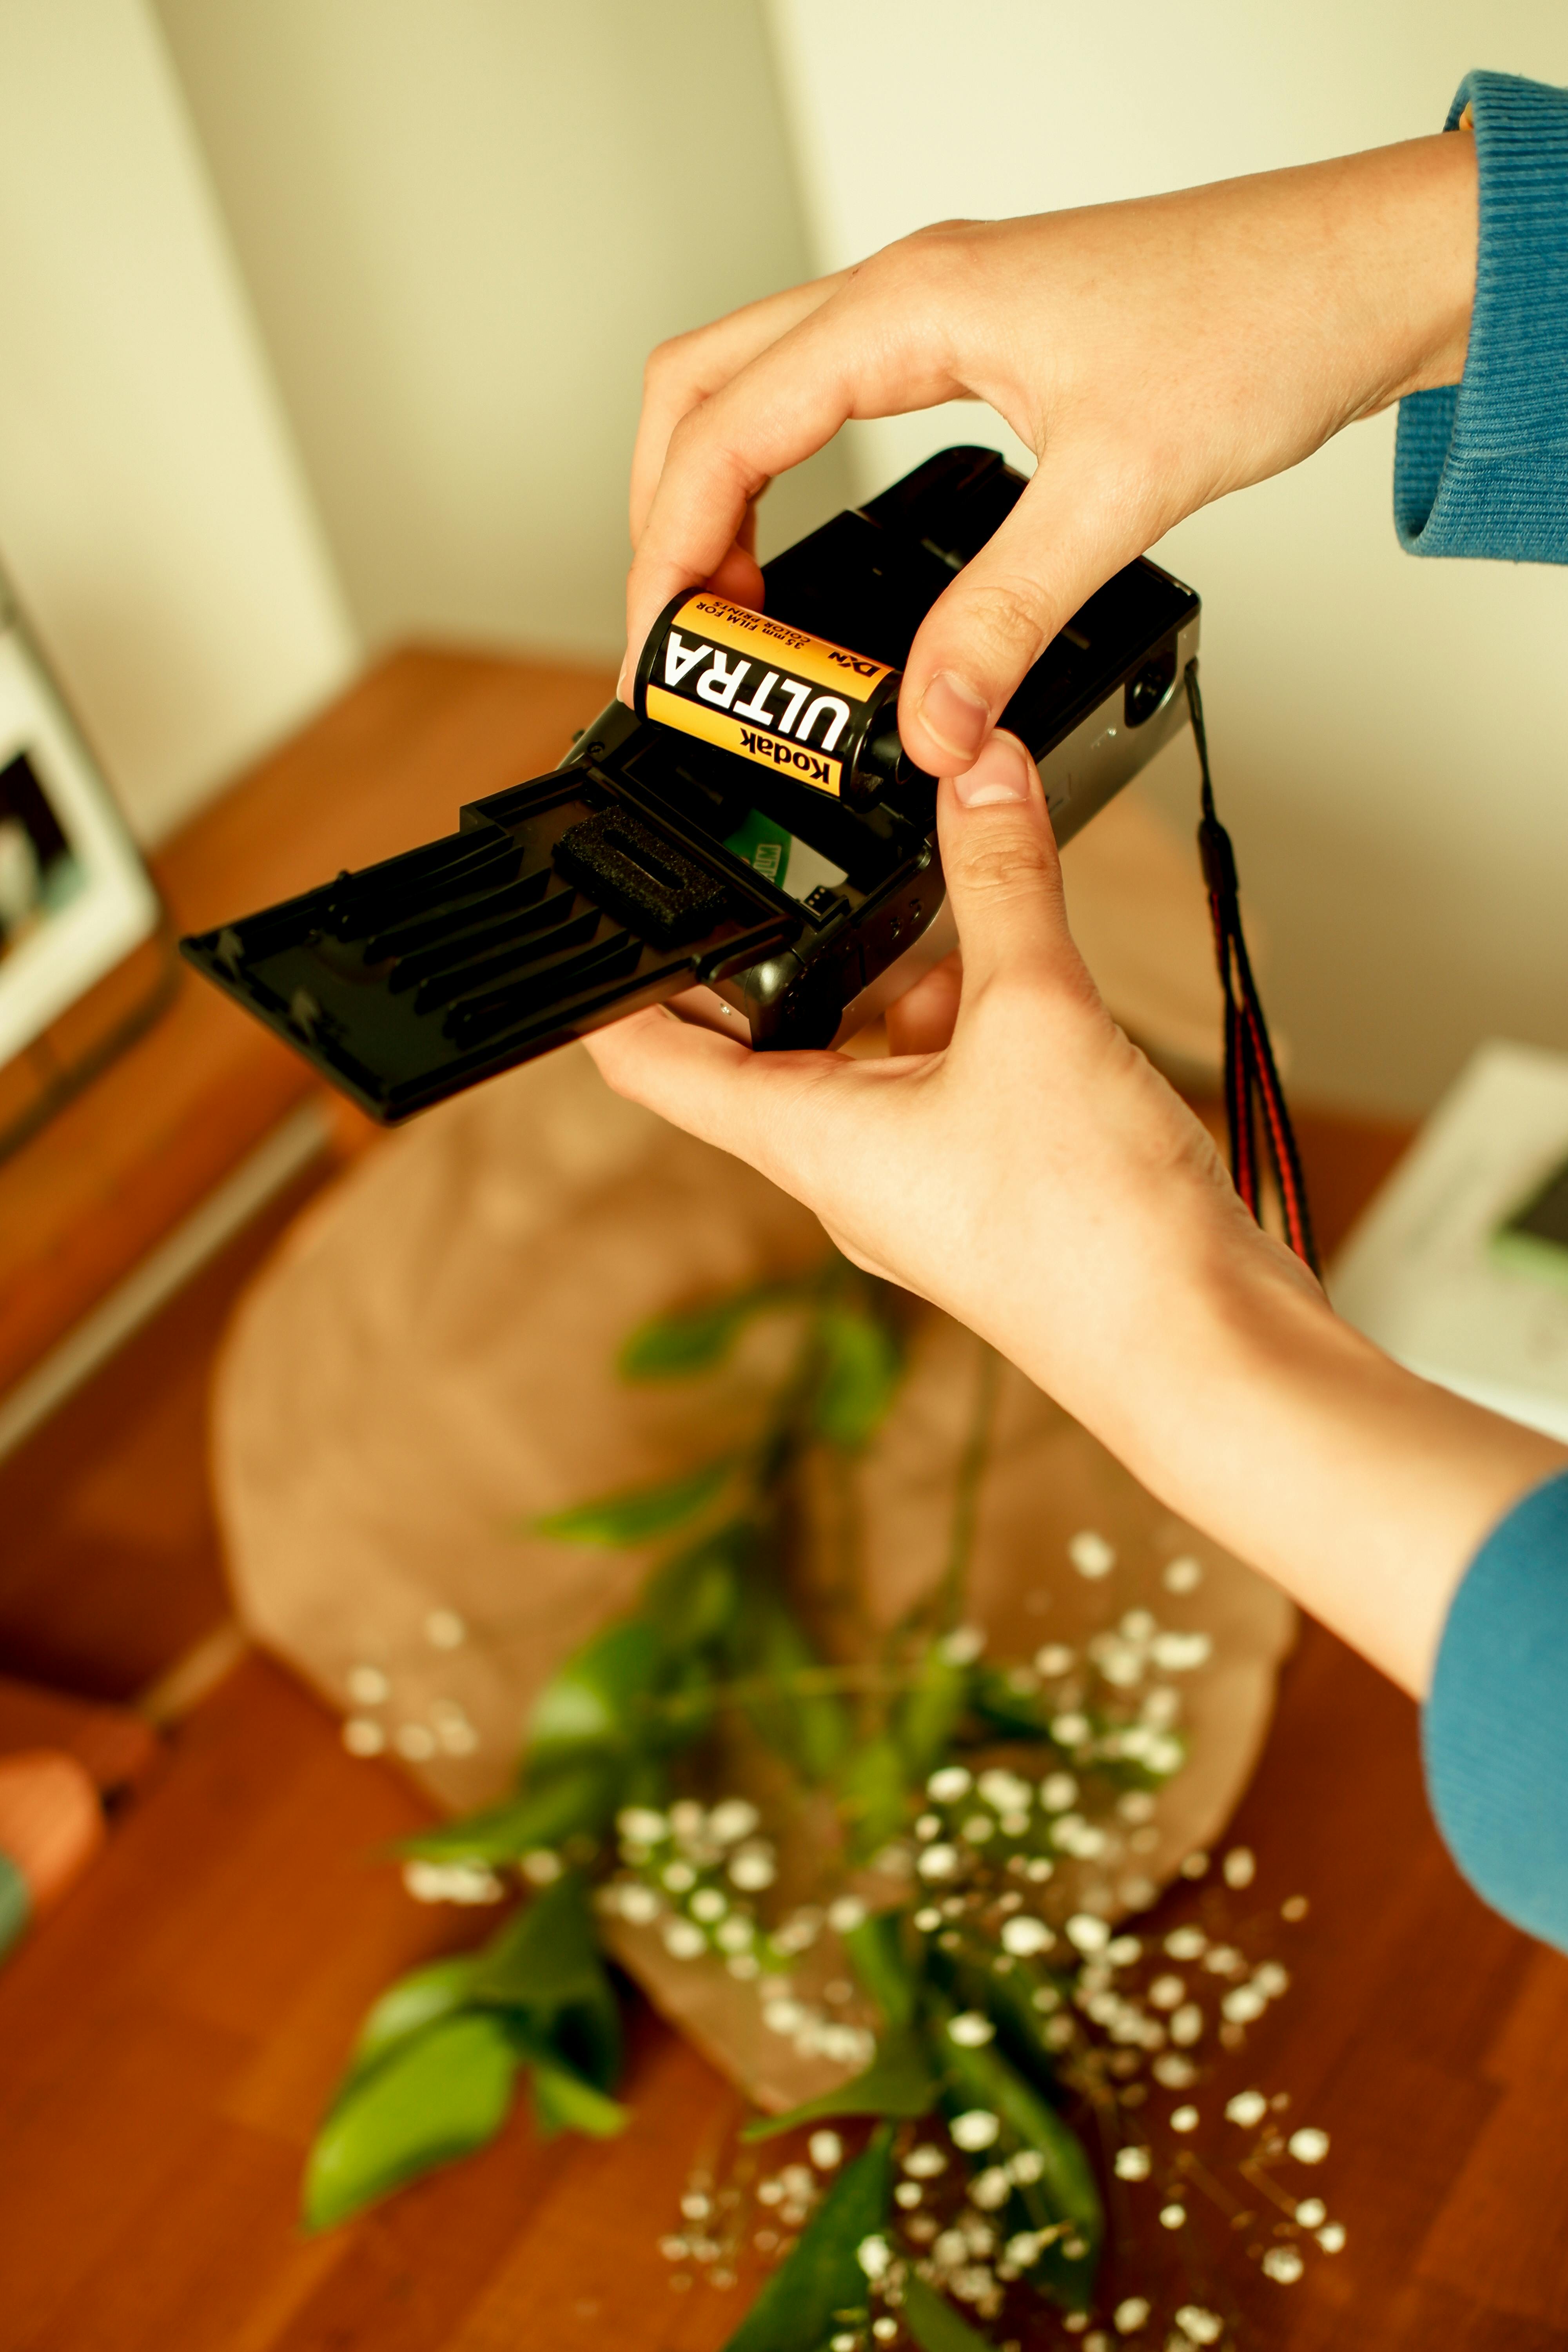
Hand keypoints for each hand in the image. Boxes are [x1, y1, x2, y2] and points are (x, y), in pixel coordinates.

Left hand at [586, 734, 1565, 1695]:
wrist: (1196, 1346)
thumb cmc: (1092, 1234)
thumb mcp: (1038, 1014)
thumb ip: (1003, 881)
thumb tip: (977, 768)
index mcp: (807, 1141)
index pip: (652, 1063)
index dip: (607, 991)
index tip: (590, 926)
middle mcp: (846, 1171)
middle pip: (762, 1049)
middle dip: (773, 957)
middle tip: (778, 865)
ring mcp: (917, 1185)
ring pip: (863, 1060)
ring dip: (884, 983)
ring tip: (927, 901)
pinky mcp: (987, 1189)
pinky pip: (939, 1085)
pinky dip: (959, 1023)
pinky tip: (1012, 978)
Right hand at [623, 132, 1476, 772]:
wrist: (1362, 273)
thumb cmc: (1259, 327)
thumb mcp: (1117, 496)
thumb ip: (1004, 619)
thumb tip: (930, 728)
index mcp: (912, 310)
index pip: (723, 430)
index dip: (671, 550)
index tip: (662, 648)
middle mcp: (905, 296)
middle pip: (699, 388)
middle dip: (663, 515)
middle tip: (677, 634)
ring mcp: (932, 313)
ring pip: (753, 385)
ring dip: (715, 491)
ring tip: (727, 609)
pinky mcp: (971, 344)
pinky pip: (822, 399)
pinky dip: (782, 476)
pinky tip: (805, 549)